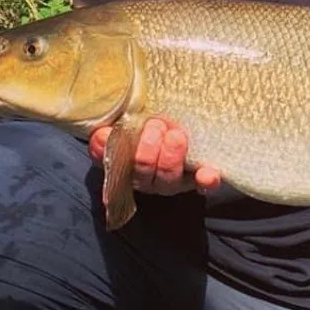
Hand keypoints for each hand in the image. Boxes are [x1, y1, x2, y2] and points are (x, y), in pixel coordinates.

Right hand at [89, 117, 221, 195]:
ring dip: (171, 155)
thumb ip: (110, 134)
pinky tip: (209, 174)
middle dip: (147, 147)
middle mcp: (149, 179)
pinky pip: (202, 184)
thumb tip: (101, 135)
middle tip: (154, 125)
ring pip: (168, 175)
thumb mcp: (126, 126)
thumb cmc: (147, 127)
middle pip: (144, 170)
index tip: (110, 133)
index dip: (111, 150)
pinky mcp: (197, 178)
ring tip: (175, 134)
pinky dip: (206, 180)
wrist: (174, 128)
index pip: (114, 165)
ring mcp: (174, 180)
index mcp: (127, 168)